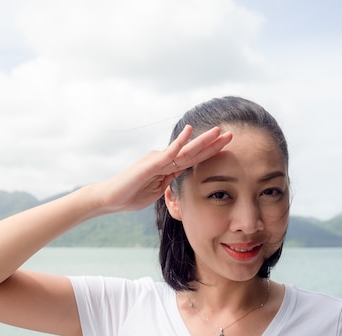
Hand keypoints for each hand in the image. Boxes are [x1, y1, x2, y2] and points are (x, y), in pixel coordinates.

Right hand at [94, 125, 232, 212]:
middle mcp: (163, 159)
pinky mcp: (150, 164)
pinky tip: (189, 132)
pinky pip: (168, 153)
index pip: (193, 159)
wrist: (110, 199)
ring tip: (218, 131)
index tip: (226, 146)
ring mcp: (157, 160)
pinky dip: (179, 142)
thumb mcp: (155, 192)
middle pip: (192, 151)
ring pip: (184, 150)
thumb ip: (166, 184)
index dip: (210, 152)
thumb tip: (176, 184)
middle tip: (231, 134)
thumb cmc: (130, 196)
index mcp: (167, 167)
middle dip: (213, 143)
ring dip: (202, 141)